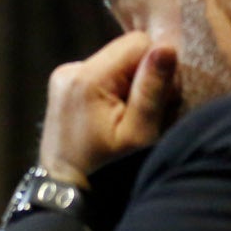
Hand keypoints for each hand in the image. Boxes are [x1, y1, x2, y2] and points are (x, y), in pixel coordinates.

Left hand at [38, 31, 178, 185]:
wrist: (64, 188)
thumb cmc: (106, 168)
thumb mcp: (137, 134)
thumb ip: (152, 90)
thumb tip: (167, 47)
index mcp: (87, 77)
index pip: (138, 43)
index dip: (156, 68)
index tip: (157, 99)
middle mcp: (71, 69)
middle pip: (126, 51)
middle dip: (142, 77)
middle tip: (142, 113)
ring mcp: (64, 75)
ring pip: (116, 62)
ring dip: (129, 85)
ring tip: (125, 118)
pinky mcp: (63, 84)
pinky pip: (101, 73)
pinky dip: (113, 90)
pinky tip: (111, 116)